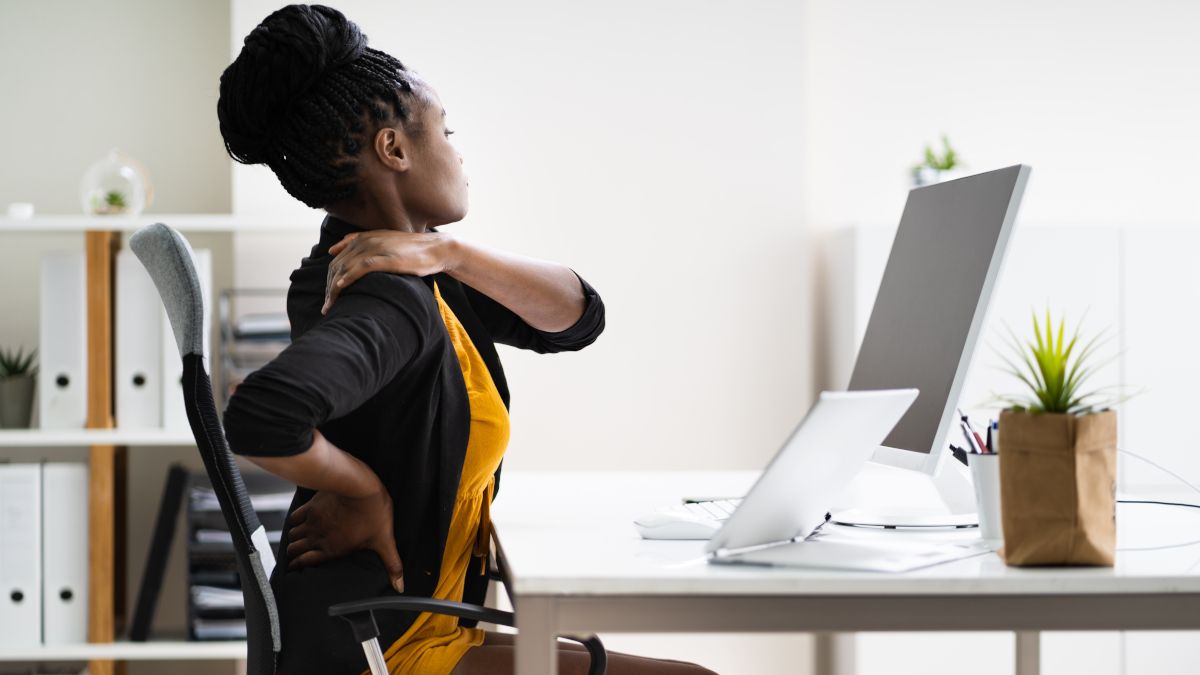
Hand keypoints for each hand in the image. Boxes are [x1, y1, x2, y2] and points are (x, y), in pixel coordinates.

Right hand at [285, 484, 406, 593]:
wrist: (358, 486)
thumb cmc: (372, 512)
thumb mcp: (384, 540)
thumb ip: (391, 564)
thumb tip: (400, 586)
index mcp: (332, 549)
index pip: (305, 562)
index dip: (297, 566)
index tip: (294, 568)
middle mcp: (317, 537)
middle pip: (294, 549)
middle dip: (293, 554)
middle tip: (294, 556)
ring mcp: (312, 521)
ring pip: (293, 534)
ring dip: (293, 539)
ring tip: (296, 541)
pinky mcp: (311, 506)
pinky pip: (294, 517)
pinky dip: (294, 522)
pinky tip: (298, 522)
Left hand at [322, 229, 459, 313]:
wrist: (436, 249)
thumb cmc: (411, 250)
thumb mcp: (384, 243)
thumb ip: (360, 244)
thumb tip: (333, 250)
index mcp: (364, 238)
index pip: (337, 259)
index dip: (329, 278)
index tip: (328, 296)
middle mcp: (366, 241)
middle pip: (338, 266)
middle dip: (329, 287)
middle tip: (326, 306)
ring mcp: (376, 248)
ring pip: (346, 268)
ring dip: (334, 288)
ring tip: (331, 305)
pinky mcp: (386, 258)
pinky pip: (361, 267)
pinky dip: (348, 278)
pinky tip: (341, 288)